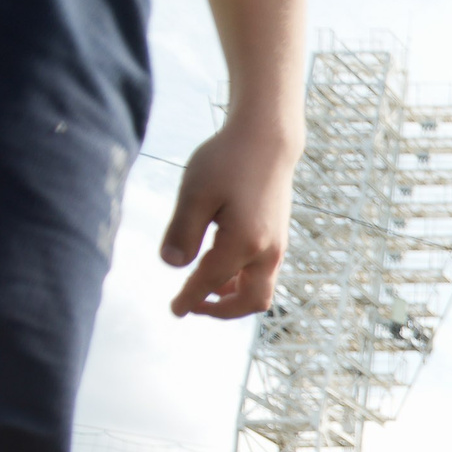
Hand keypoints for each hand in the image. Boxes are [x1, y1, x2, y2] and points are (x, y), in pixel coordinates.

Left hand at [160, 115, 299, 318]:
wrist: (267, 140)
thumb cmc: (227, 160)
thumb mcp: (194, 192)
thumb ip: (183, 231)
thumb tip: (172, 265)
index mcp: (244, 242)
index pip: (211, 281)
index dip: (190, 298)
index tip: (173, 311)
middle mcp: (267, 251)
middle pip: (250, 301)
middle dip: (221, 310)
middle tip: (192, 305)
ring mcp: (277, 246)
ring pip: (260, 291)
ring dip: (233, 297)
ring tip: (204, 288)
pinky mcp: (278, 238)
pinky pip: (264, 274)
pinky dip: (243, 282)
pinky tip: (221, 269)